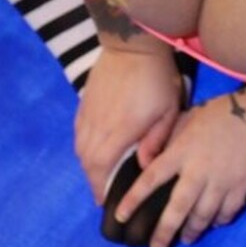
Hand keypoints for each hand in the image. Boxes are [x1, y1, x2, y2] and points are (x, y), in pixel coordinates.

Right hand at [75, 39, 185, 204]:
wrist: (132, 44)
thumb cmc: (157, 78)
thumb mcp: (167, 110)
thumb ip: (156, 140)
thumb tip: (145, 167)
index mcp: (119, 131)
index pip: (101, 168)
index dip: (100, 188)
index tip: (106, 202)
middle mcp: (97, 126)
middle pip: (87, 162)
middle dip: (94, 181)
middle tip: (105, 193)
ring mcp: (87, 114)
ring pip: (80, 149)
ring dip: (88, 166)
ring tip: (100, 175)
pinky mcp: (83, 103)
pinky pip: (78, 133)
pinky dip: (84, 148)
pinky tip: (94, 150)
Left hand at [113, 89, 245, 246]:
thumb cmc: (222, 113)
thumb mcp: (188, 117)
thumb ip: (166, 138)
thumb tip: (146, 159)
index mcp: (181, 152)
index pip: (151, 180)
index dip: (133, 199)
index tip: (121, 215)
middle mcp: (198, 172)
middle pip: (177, 209)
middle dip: (164, 232)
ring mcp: (221, 182)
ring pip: (202, 216)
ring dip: (192, 231)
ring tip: (185, 239)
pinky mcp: (241, 188)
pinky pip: (226, 212)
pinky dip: (219, 220)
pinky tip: (214, 223)